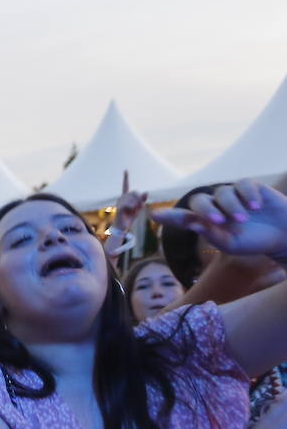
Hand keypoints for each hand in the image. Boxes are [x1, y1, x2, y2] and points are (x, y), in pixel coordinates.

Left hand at [151, 179, 286, 261]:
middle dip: (206, 210)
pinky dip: (248, 195)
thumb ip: (212, 235)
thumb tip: (193, 225)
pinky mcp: (249, 186)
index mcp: (206, 223)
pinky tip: (257, 206)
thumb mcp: (231, 244)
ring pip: (222, 193)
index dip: (169, 216)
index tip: (154, 216)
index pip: (183, 217)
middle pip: (200, 201)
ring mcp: (231, 195)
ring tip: (244, 219)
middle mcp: (215, 206)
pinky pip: (242, 185)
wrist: (283, 234)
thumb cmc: (253, 242)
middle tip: (219, 221)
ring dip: (232, 206)